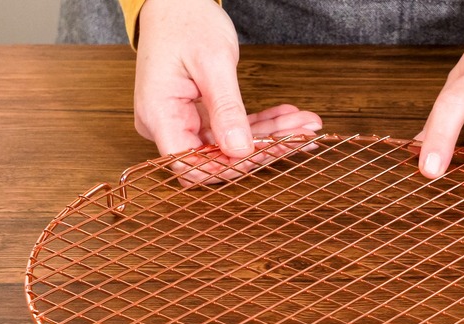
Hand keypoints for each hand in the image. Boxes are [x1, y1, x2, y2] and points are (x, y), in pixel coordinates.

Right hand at [135, 0, 320, 160]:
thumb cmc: (185, 21)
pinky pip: (231, 128)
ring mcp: (183, 121)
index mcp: (159, 114)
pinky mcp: (198, 116)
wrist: (175, 2)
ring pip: (230, 143)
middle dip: (262, 147)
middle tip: (302, 134)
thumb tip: (239, 150)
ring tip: (304, 124)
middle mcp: (166, 124)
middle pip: (216, 156)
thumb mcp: (213, 62)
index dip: (228, 167)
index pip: (190, 163)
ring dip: (268, 135)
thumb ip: (226, 109)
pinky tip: (287, 117)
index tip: (266, 154)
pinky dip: (260, 123)